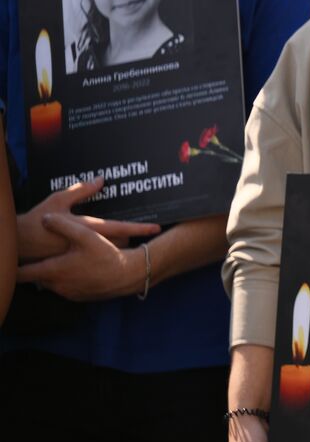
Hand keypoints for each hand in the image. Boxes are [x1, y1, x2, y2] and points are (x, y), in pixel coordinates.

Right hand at [17, 177, 158, 259]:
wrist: (20, 243)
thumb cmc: (38, 220)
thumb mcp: (59, 200)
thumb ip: (82, 190)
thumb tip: (101, 180)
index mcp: (88, 226)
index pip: (120, 227)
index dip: (139, 228)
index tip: (156, 228)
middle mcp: (89, 242)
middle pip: (120, 241)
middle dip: (127, 236)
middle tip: (133, 230)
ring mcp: (83, 254)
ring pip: (110, 250)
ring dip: (115, 243)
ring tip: (113, 236)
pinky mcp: (76, 261)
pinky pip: (96, 256)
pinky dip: (101, 251)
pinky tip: (97, 246)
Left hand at [17, 215, 139, 300]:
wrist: (128, 276)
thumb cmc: (107, 255)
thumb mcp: (86, 235)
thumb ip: (64, 225)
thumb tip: (45, 218)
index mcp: (54, 270)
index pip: (22, 274)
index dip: (11, 270)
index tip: (5, 265)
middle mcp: (57, 285)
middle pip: (36, 278)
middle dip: (34, 269)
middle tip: (32, 258)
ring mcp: (68, 293)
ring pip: (50, 283)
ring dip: (51, 274)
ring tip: (57, 262)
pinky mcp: (78, 297)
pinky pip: (64, 288)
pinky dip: (64, 280)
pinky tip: (74, 270)